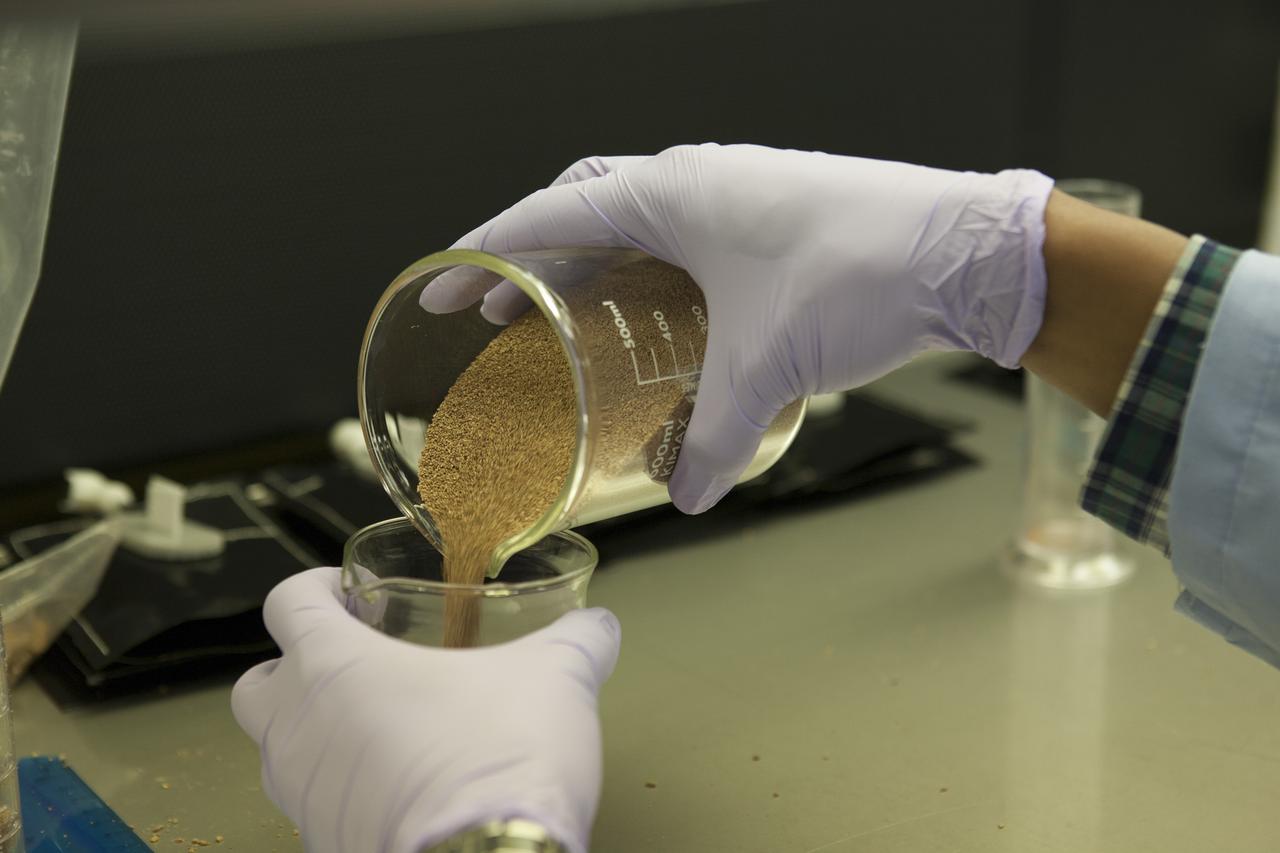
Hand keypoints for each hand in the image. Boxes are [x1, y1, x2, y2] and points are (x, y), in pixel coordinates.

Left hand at [231, 567, 620, 852]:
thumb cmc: (500, 759)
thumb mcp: (555, 677)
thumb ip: (576, 640)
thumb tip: (597, 627)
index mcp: (332, 664)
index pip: (287, 602)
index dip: (314, 588)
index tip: (346, 589)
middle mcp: (298, 729)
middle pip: (256, 684)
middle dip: (293, 668)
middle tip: (353, 661)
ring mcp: (303, 798)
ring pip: (280, 751)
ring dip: (318, 733)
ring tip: (385, 727)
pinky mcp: (324, 847)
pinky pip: (316, 808)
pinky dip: (345, 790)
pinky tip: (402, 785)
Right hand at [420, 144, 1052, 512]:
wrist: (969, 250)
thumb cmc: (860, 276)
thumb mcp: (770, 366)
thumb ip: (717, 436)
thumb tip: (686, 495)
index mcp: (672, 192)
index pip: (551, 213)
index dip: (487, 253)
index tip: (443, 286)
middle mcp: (698, 180)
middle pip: (585, 208)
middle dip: (532, 259)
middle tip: (494, 311)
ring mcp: (737, 192)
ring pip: (637, 220)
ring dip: (591, 264)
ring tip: (561, 319)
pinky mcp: (772, 215)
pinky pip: (684, 236)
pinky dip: (648, 272)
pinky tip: (653, 317)